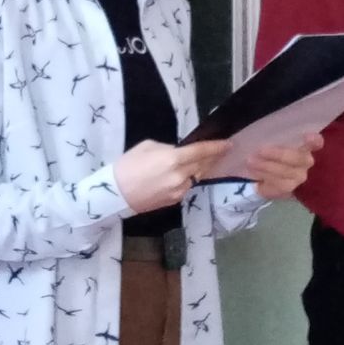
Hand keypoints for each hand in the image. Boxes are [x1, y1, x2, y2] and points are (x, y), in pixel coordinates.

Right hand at [114, 140, 229, 213]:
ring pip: (196, 176)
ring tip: (203, 160)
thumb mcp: (147, 147)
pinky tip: (184, 174)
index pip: (202, 151)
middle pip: (203, 165)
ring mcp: (178, 190)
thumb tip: (179, 152)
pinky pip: (187, 186)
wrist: (114, 194)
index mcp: (173, 159)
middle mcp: (180, 176)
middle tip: (221, 150)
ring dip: (200, 168)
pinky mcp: (174, 201)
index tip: (229, 143)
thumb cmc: (127, 165)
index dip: (216, 147)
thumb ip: (168, 148)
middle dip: (213, 157)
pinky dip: (188, 178)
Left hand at [246, 132, 323, 198]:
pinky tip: (256, 176)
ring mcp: (298, 177)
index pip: (316, 142)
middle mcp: (304, 160)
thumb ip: (255, 135)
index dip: (314, 140)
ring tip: (250, 161)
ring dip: (269, 167)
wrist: (245, 172)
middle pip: (301, 158)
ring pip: (289, 173)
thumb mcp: (253, 139)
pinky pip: (282, 186)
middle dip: (280, 154)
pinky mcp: (289, 190)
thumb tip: (234, 141)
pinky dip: (267, 179)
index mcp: (301, 143)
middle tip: (260, 150)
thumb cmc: (255, 149)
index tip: (307, 136)